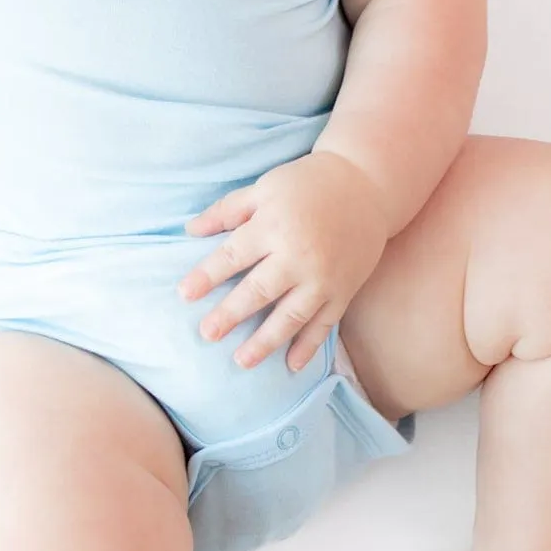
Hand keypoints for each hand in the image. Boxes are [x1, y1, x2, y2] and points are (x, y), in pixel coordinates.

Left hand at [176, 152, 390, 371]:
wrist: (367, 186)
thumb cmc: (309, 184)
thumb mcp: (265, 187)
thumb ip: (228, 210)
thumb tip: (191, 231)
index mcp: (274, 226)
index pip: (233, 256)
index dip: (207, 276)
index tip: (184, 294)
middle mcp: (298, 255)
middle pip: (258, 291)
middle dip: (231, 315)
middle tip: (207, 334)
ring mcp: (323, 278)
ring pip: (290, 316)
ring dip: (265, 342)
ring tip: (241, 361)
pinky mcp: (343, 291)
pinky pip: (324, 324)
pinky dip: (308, 347)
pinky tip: (290, 366)